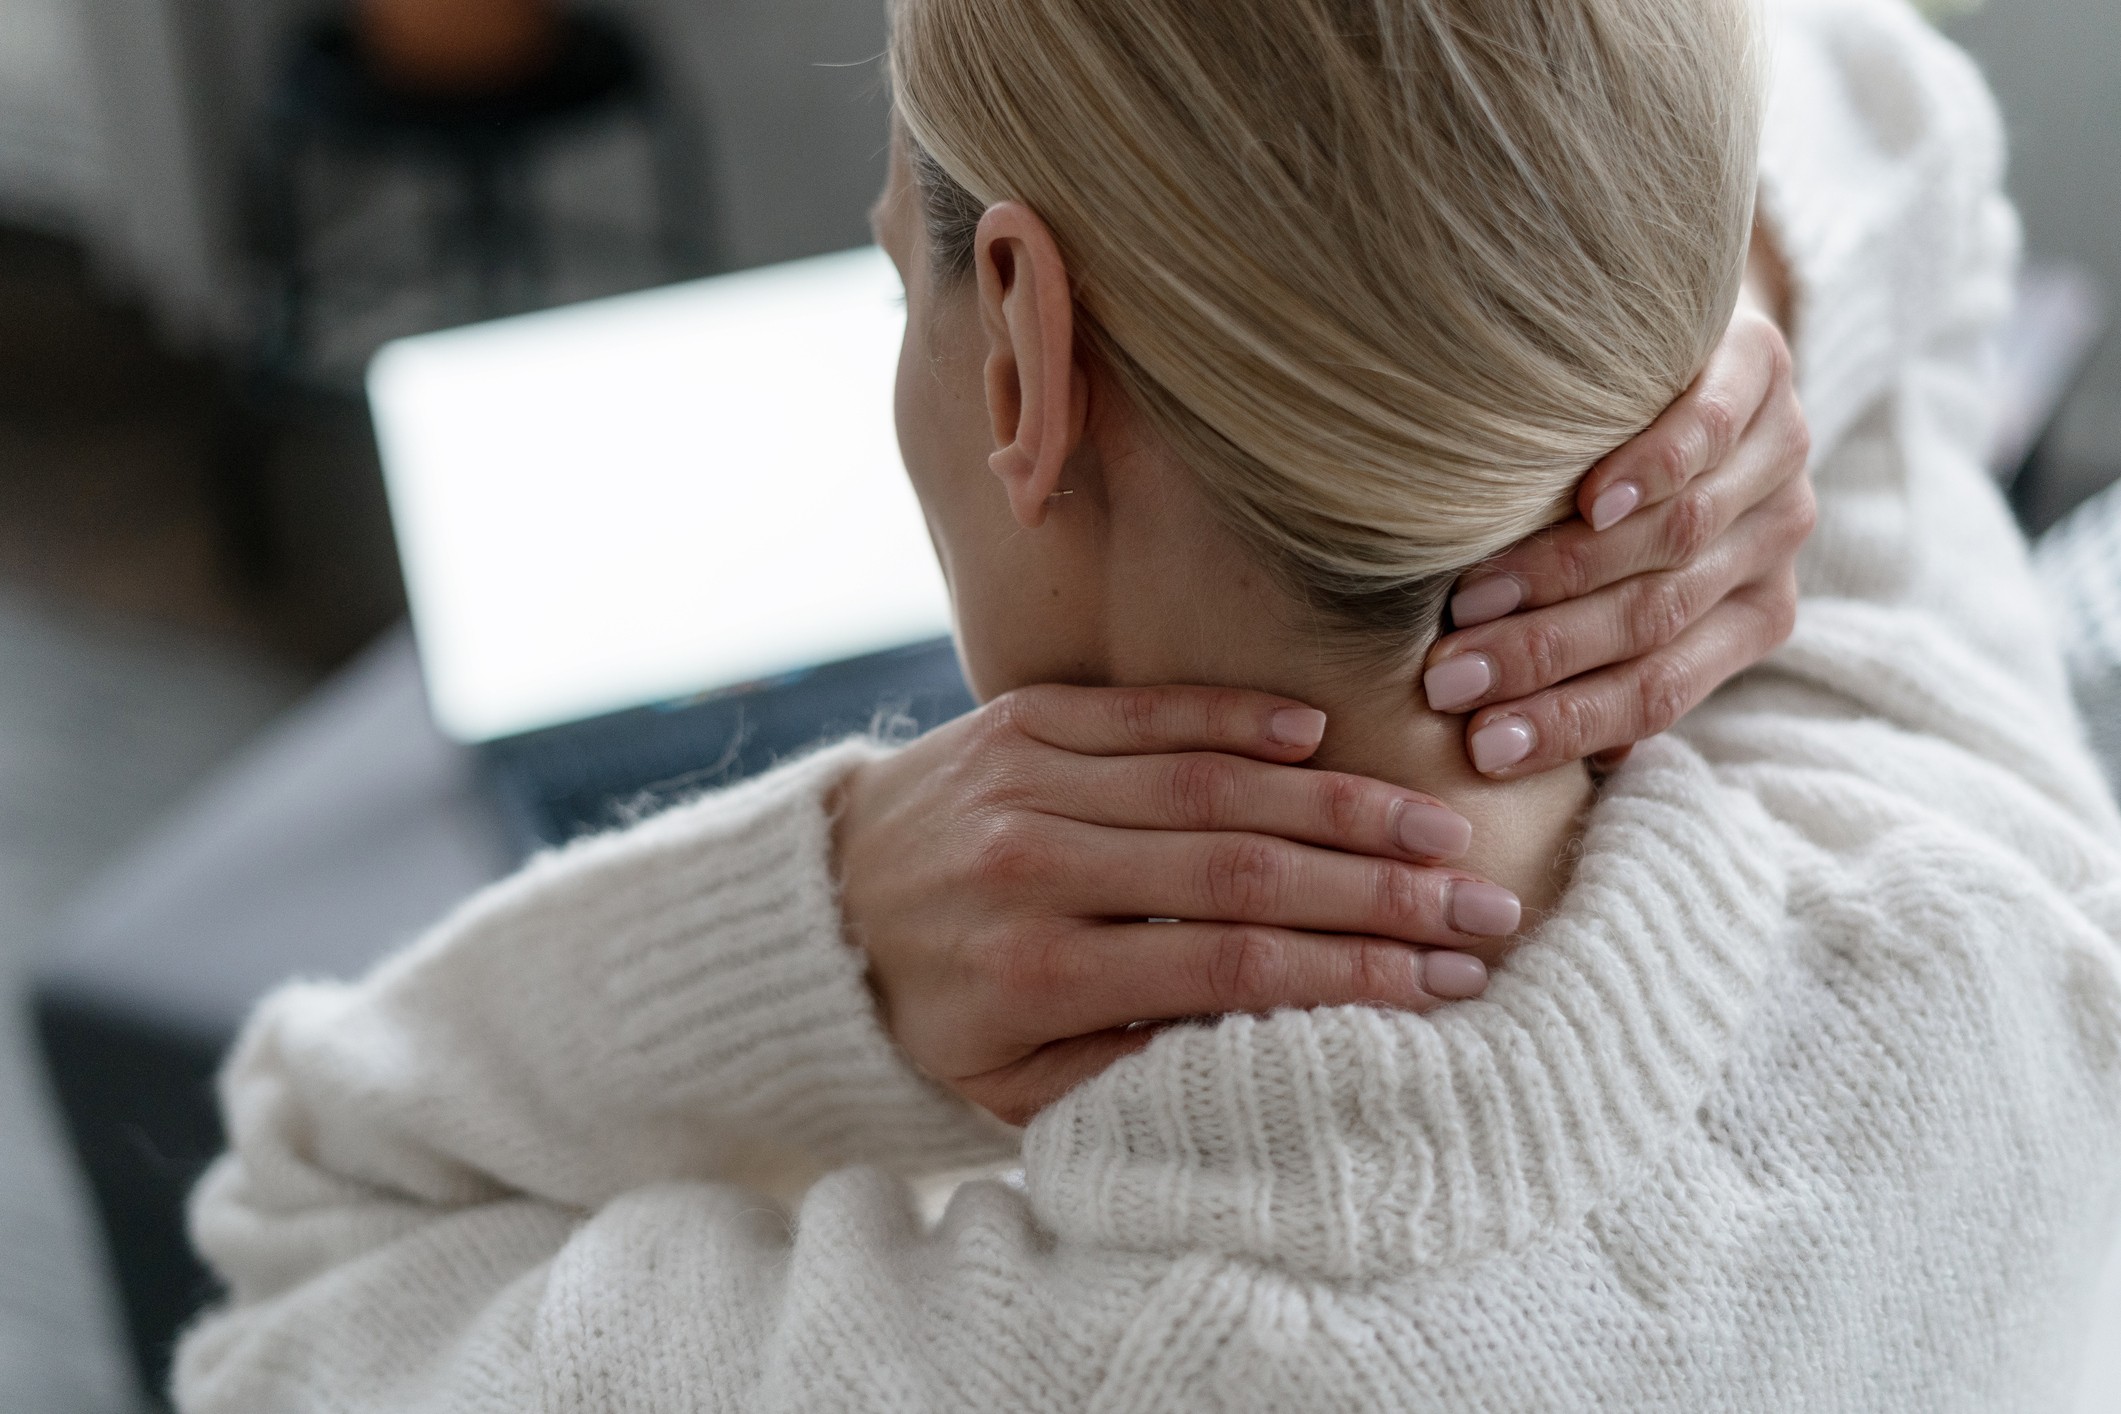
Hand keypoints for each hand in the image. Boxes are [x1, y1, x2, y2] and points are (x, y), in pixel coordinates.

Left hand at [833, 685, 1521, 1125]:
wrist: (813, 907)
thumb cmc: (933, 1012)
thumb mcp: (1011, 1083)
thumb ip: (1129, 1071)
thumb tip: (1270, 1047)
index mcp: (1034, 970)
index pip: (1225, 965)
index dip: (1347, 972)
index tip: (1444, 981)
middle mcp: (1034, 865)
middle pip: (1239, 868)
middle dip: (1378, 888)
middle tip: (1482, 904)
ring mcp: (1026, 778)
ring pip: (1210, 781)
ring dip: (1337, 802)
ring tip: (1437, 827)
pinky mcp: (1019, 717)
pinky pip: (1146, 710)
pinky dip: (1236, 718)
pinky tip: (1318, 736)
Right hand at [1420, 303, 1814, 777]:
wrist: (1679, 331)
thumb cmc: (1619, 476)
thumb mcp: (1625, 574)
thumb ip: (1595, 653)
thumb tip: (1513, 752)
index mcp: (1753, 616)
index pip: (1661, 689)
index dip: (1569, 724)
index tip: (1479, 749)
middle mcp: (1775, 544)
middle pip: (1655, 619)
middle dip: (1544, 659)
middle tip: (1448, 679)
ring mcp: (1779, 459)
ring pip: (1674, 539)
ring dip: (1566, 576)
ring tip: (1472, 600)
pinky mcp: (1764, 372)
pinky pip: (1712, 433)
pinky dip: (1654, 470)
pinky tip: (1593, 498)